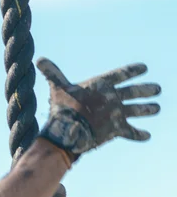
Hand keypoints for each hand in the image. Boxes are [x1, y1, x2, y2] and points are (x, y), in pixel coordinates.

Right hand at [37, 58, 160, 156]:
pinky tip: (147, 136)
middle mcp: (113, 97)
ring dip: (147, 109)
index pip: (121, 74)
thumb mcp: (57, 87)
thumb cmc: (62, 108)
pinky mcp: (116, 129)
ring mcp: (116, 113)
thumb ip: (53, 73)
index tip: (144, 68)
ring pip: (136, 110)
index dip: (132, 70)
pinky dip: (138, 135)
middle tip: (157, 89)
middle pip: (134, 92)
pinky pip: (130, 132)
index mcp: (101, 84)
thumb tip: (39, 60)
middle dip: (146, 90)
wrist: (69, 130)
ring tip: (157, 108)